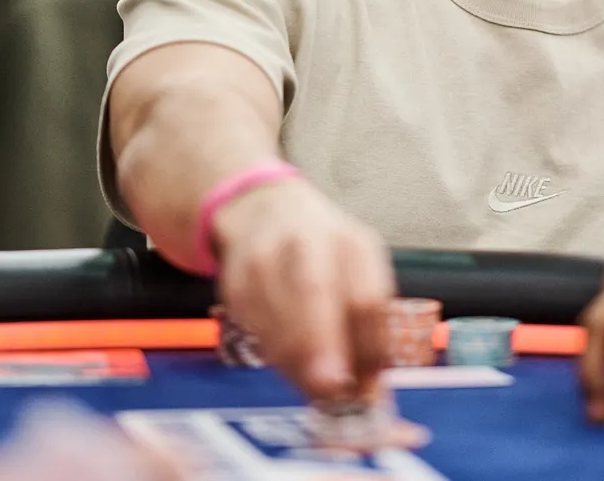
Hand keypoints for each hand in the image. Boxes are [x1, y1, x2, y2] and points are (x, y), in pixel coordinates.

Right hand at [212, 178, 394, 400]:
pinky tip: (288, 361)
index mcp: (352, 242)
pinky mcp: (234, 282)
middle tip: (329, 389)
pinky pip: (253, 329)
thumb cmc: (324, 253)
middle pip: (315, 294)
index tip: (366, 386)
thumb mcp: (358, 273)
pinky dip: (273, 355)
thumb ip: (367, 328)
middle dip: (321, 349)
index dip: (366, 346)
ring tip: (312, 386)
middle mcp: (307, 241)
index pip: (366, 297)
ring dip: (297, 363)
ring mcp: (264, 258)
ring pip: (278, 318)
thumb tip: (369, 392)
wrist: (263, 212)